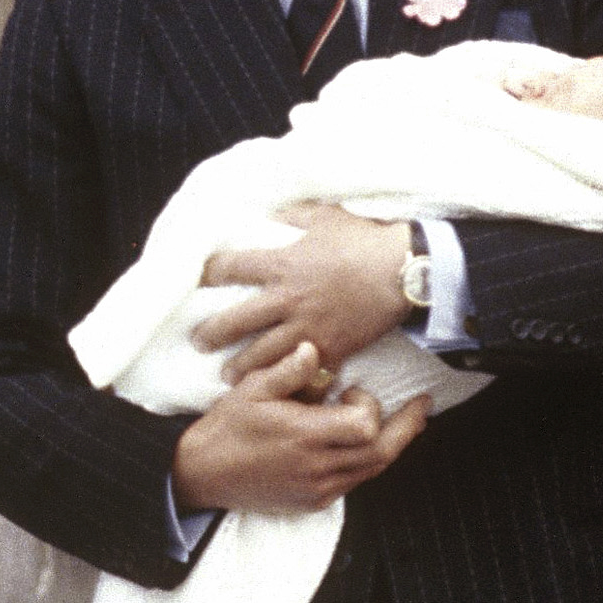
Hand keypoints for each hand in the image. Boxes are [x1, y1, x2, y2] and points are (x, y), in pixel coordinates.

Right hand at [172, 342, 430, 513]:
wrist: (202, 473)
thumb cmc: (227, 427)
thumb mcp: (251, 390)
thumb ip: (287, 371)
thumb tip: (314, 350)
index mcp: (303, 437)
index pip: (364, 427)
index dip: (368, 405)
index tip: (350, 389)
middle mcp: (317, 468)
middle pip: (382, 453)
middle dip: (407, 427)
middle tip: (422, 405)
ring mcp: (317, 489)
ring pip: (372, 470)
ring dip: (389, 444)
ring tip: (400, 422)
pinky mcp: (313, 502)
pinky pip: (354, 482)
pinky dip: (365, 461)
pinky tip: (360, 443)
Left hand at [193, 203, 411, 381]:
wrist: (404, 271)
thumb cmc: (363, 240)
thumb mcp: (322, 215)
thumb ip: (290, 215)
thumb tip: (268, 214)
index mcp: (280, 264)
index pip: (228, 268)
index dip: (210, 273)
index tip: (201, 280)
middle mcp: (286, 299)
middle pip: (234, 321)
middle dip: (210, 334)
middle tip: (198, 341)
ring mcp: (306, 328)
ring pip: (261, 355)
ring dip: (240, 367)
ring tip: (228, 375)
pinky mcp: (330, 349)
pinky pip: (302, 372)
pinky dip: (287, 382)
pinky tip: (275, 388)